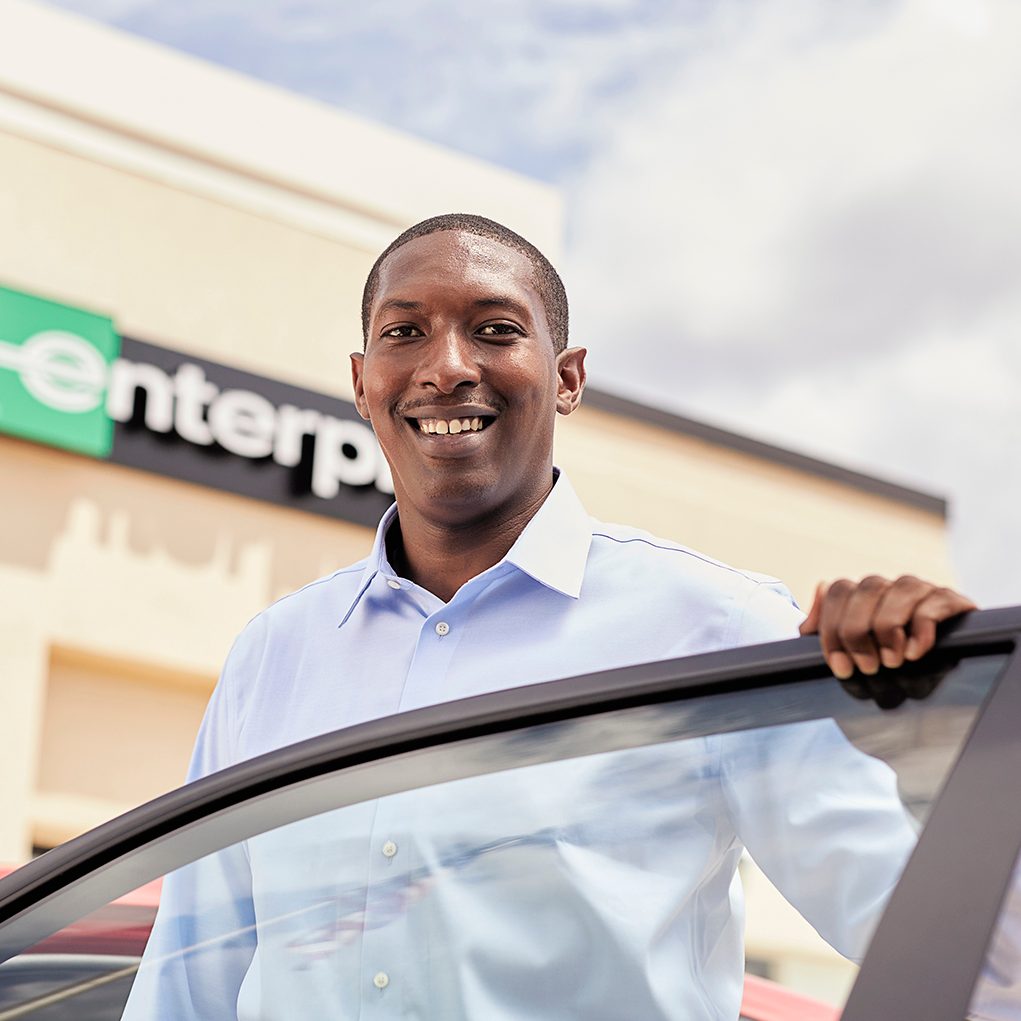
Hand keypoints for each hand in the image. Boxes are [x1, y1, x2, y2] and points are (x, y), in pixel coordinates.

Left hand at [799, 575, 976, 681]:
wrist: (945, 662)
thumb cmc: (888, 657)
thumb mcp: (852, 649)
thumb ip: (826, 630)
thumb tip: (811, 611)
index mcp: (862, 592)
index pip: (838, 591)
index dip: (832, 628)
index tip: (840, 666)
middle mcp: (890, 586)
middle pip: (866, 588)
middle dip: (858, 631)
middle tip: (866, 666)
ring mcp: (921, 589)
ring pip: (900, 590)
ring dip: (889, 628)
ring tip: (891, 662)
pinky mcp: (951, 600)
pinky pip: (934, 604)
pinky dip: (921, 629)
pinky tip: (914, 653)